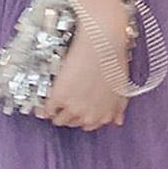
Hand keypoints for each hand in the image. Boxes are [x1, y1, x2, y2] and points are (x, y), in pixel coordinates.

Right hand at [41, 9, 128, 131]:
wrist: (102, 43)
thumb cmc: (114, 61)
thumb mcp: (121, 87)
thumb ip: (118, 107)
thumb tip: (117, 121)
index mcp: (105, 114)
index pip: (90, 125)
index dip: (84, 116)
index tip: (79, 111)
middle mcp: (89, 115)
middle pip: (73, 123)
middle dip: (70, 114)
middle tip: (66, 104)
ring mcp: (73, 107)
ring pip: (59, 120)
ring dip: (57, 113)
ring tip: (54, 104)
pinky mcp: (58, 97)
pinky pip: (47, 109)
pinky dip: (45, 107)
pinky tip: (46, 101)